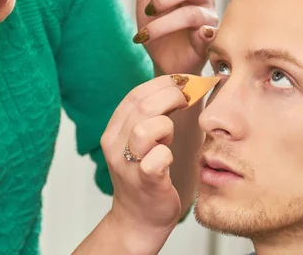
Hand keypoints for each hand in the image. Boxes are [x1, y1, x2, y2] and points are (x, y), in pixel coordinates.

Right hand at [100, 75, 189, 246]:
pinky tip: (169, 159)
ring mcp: (127, 165)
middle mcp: (115, 145)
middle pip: (142, 106)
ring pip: (145, 129)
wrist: (138, 220)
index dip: (162, 83)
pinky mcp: (144, 183)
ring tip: (169, 139)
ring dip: (166, 127)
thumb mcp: (145, 141)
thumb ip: (155, 116)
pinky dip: (167, 154)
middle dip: (172, 96)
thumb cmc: (149, 176)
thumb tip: (185, 87)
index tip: (184, 81)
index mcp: (115, 131)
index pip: (135, 95)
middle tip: (188, 101)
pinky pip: (156, 159)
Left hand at [134, 0, 217, 75]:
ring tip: (144, 35)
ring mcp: (209, 19)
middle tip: (147, 10)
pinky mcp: (213, 41)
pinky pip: (208, 34)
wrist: (164, 65)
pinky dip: (198, 35)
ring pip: (192, 13)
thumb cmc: (158, 31)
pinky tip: (189, 39)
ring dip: (164, 23)